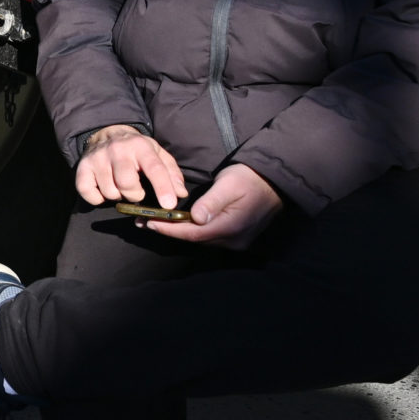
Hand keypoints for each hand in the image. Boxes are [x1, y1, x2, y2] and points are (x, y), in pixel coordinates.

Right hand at [75, 123, 187, 210]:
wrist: (107, 133)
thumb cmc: (137, 150)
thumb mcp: (158, 154)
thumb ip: (171, 173)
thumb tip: (180, 194)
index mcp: (140, 146)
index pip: (154, 168)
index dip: (163, 188)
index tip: (169, 205)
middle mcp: (117, 150)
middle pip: (127, 184)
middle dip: (135, 195)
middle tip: (135, 191)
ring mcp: (97, 158)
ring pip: (109, 192)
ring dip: (117, 196)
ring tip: (119, 186)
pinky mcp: (82, 167)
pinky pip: (89, 194)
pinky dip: (98, 199)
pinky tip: (104, 189)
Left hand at [147, 163, 282, 249]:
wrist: (274, 181)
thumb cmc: (249, 178)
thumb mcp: (228, 184)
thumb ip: (211, 202)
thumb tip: (196, 218)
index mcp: (231, 227)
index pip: (192, 234)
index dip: (169, 229)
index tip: (148, 222)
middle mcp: (234, 240)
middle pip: (195, 239)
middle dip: (169, 231)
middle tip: (144, 221)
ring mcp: (237, 241)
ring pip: (201, 239)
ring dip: (178, 231)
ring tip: (155, 221)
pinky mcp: (237, 237)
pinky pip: (209, 236)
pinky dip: (192, 230)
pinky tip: (178, 223)